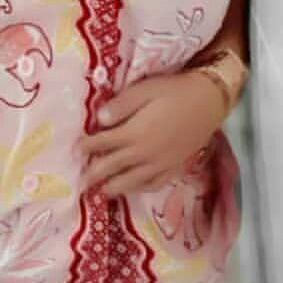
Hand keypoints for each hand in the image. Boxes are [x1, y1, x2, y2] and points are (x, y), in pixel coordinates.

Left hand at [76, 71, 224, 197]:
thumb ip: (121, 106)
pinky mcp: (174, 167)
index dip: (87, 147)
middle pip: (114, 167)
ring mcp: (160, 163)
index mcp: (135, 133)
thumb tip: (99, 120)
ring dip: (114, 187)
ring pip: (132, 181)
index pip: (104, 143)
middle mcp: (145, 153)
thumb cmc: (173, 90)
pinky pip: (153, 184)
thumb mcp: (144, 90)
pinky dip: (140, 189)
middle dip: (95, 174)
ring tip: (101, 192)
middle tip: (80, 182)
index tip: (74, 150)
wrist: (208, 101)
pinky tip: (134, 189)